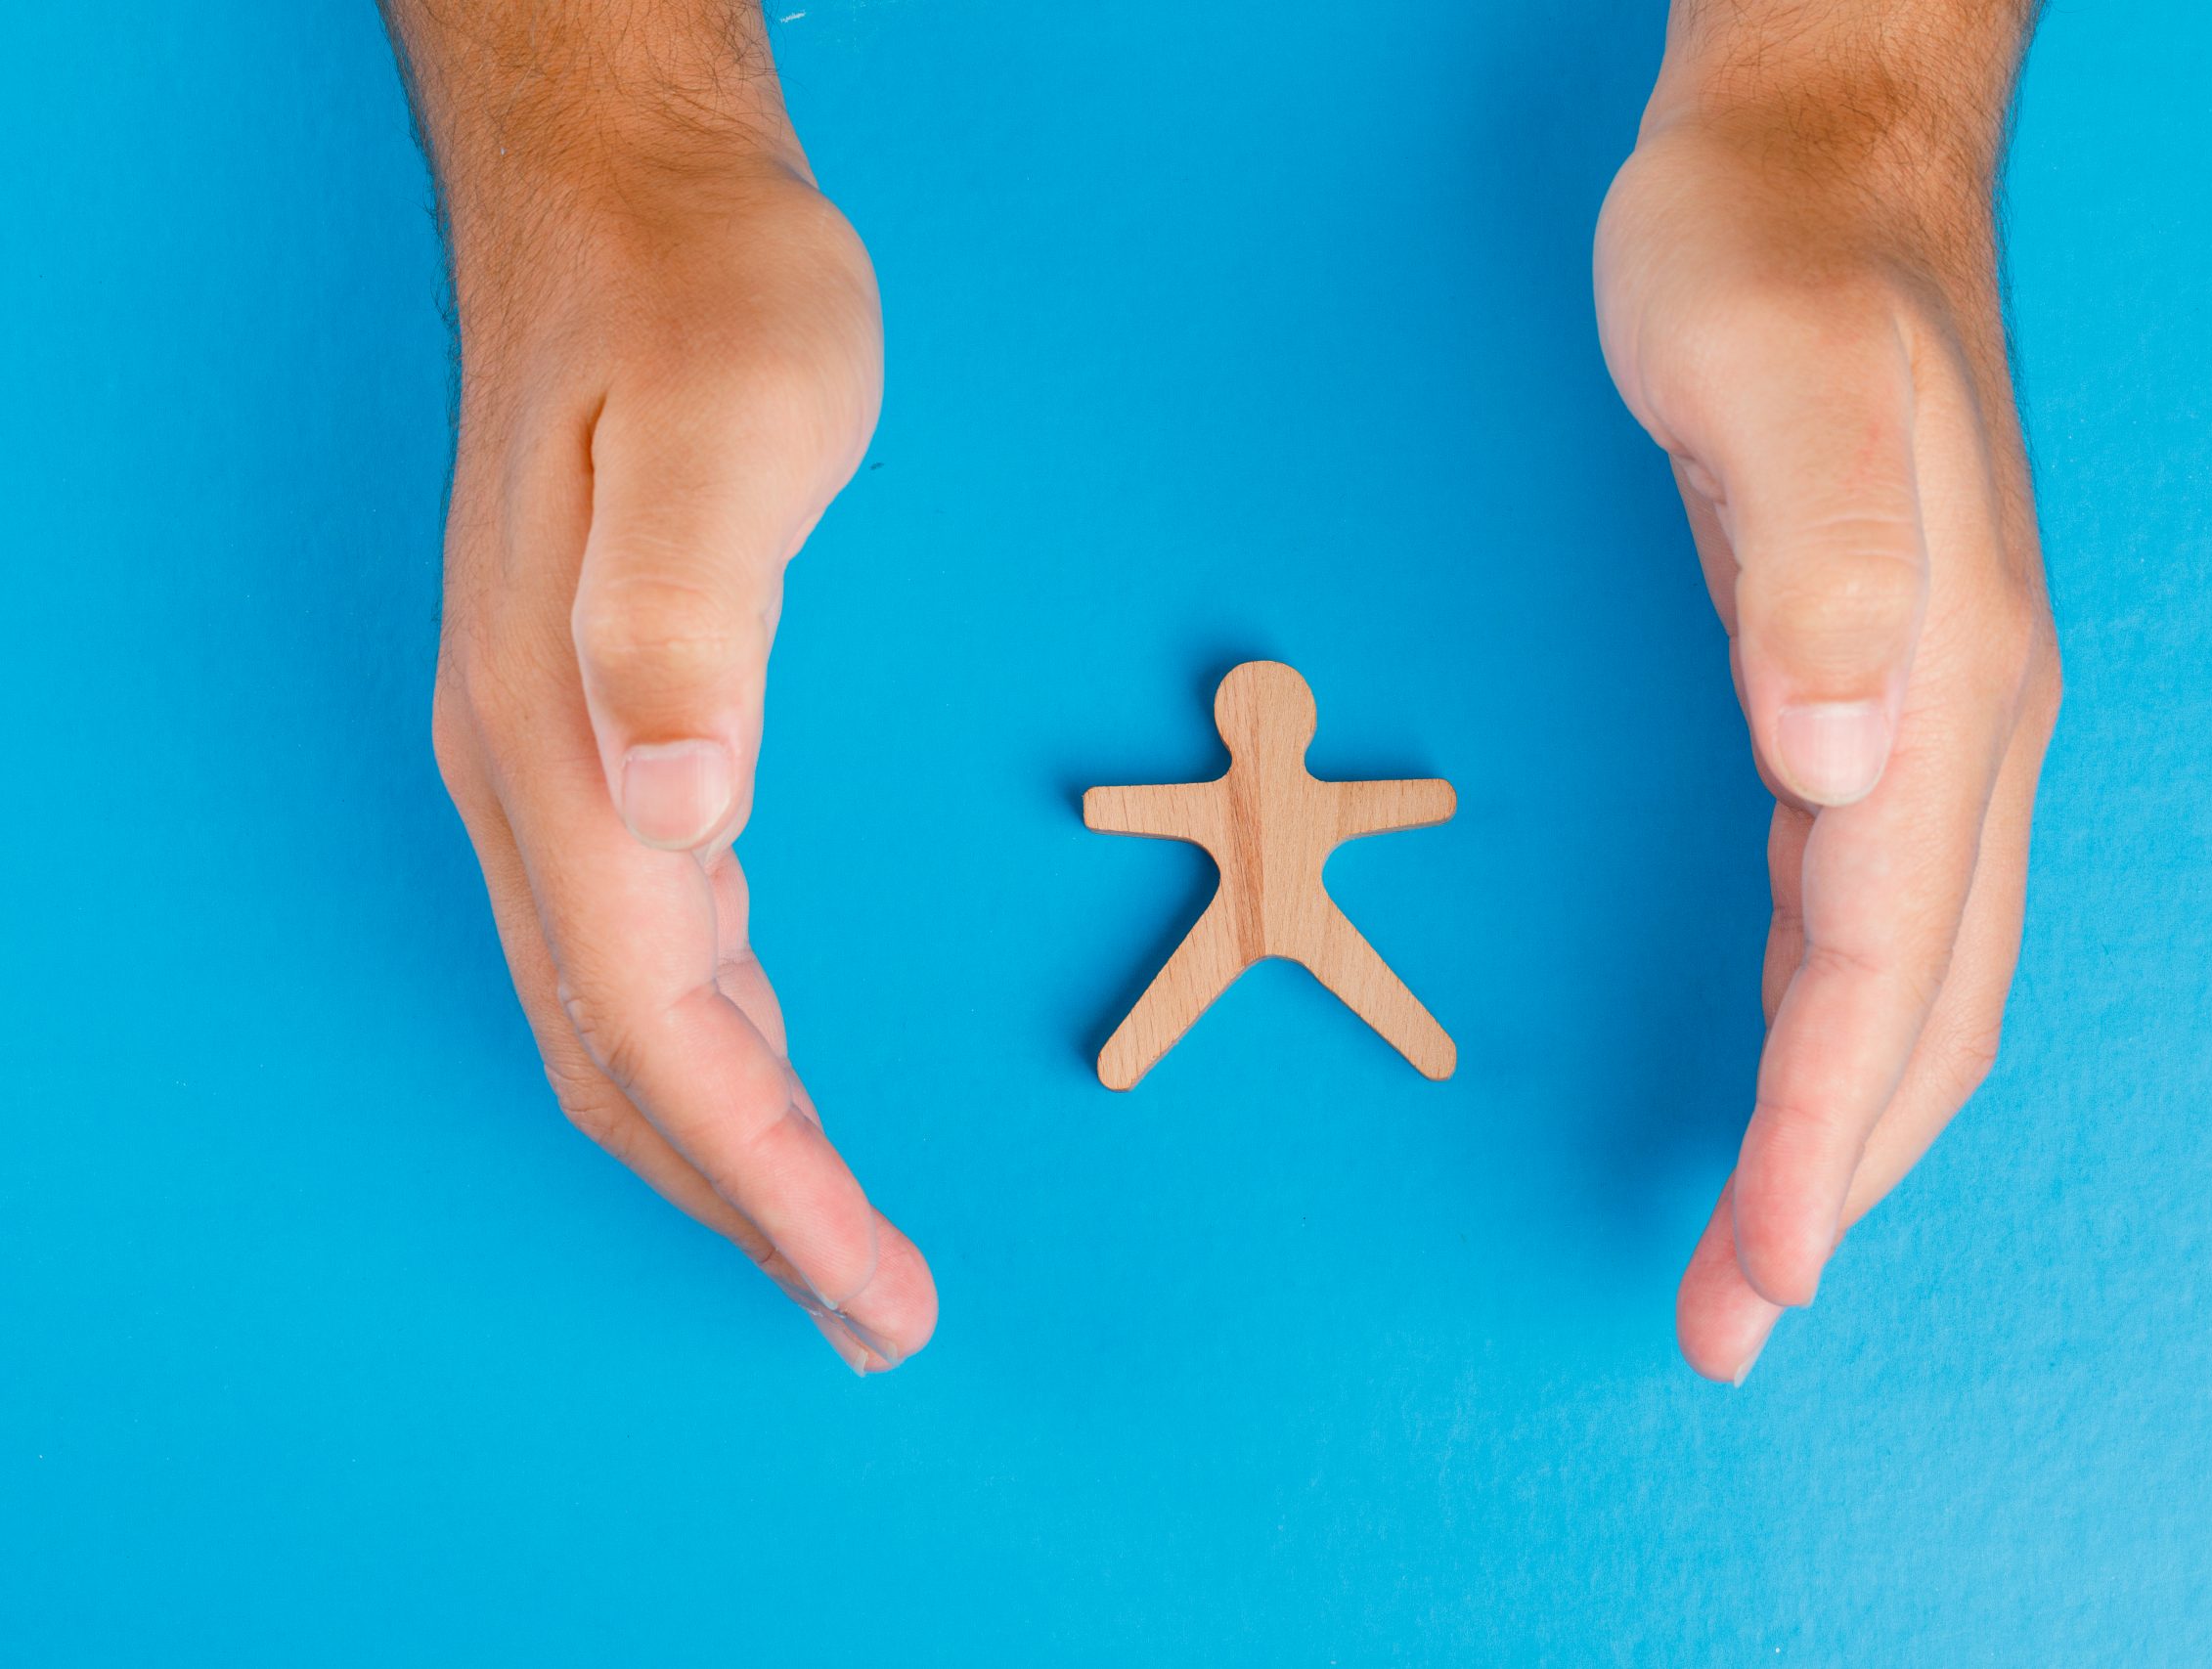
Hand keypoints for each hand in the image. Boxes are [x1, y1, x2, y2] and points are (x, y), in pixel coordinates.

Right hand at [426, 138, 934, 1370]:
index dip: (768, 1181)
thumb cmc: (699, 304)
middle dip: (753, 1213)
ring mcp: (555, 767)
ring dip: (731, 1158)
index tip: (875, 1289)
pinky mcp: (600, 741)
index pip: (664, 1026)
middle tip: (880, 1317)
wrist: (634, 210)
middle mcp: (537, 781)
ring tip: (838, 1252)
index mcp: (562, 744)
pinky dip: (717, 1061)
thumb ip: (682, 618)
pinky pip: (648, 955)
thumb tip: (675, 818)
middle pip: (632, 1067)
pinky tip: (773, 1090)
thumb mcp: (721, 430)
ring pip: (630, 1028)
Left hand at [1595, 29, 2059, 1381]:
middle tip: (1731, 1322)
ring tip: (1760, 1246)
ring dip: (1842, 1126)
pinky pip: (1874, 910)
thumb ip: (1811, 563)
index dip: (1819, 1129)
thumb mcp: (1764, 374)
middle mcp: (1960, 723)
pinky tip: (1796, 1065)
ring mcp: (1932, 713)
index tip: (1756, 1270)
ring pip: (1910, 978)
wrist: (1820, 164)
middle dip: (1834, 1182)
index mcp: (1941, 683)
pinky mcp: (1877, 692)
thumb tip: (1839, 763)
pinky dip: (1836, 1023)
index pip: (1880, 961)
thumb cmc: (1766, 260)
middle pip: (1920, 1010)